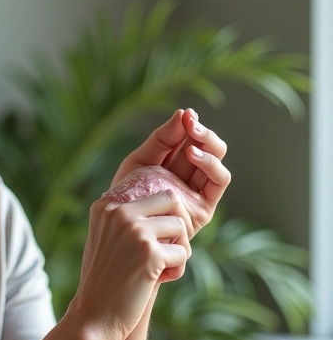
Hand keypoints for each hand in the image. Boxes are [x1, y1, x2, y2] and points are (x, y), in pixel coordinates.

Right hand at [68, 188, 190, 339]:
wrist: (93, 317)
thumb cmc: (104, 279)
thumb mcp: (107, 237)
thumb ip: (126, 217)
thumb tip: (168, 200)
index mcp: (105, 205)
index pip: (153, 193)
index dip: (162, 217)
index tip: (150, 241)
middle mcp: (118, 212)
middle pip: (171, 201)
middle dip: (175, 226)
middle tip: (164, 250)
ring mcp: (134, 230)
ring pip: (180, 226)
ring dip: (178, 249)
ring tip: (160, 267)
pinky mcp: (149, 252)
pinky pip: (183, 252)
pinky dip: (176, 269)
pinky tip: (158, 280)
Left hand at [112, 108, 230, 236]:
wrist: (120, 226)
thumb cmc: (127, 194)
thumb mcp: (140, 160)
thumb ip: (161, 139)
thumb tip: (184, 113)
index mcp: (174, 165)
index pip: (190, 140)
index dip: (191, 125)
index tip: (187, 115)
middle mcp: (189, 178)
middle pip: (207, 148)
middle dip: (201, 132)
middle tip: (191, 121)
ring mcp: (198, 193)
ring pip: (217, 162)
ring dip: (209, 145)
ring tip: (192, 136)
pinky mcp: (204, 208)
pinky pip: (219, 181)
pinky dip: (211, 164)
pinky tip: (194, 154)